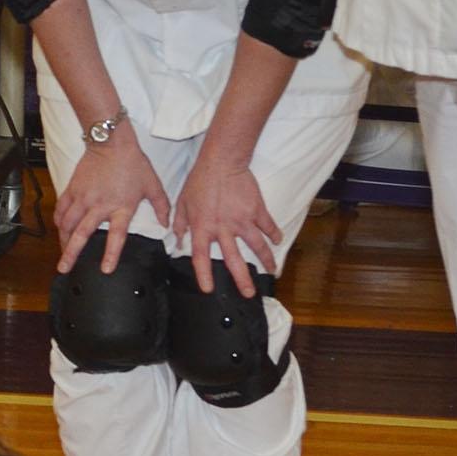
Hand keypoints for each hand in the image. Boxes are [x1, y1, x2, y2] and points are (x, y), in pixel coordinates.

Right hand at [53, 130, 171, 273]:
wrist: (111, 142)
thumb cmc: (133, 162)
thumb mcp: (153, 185)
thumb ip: (161, 206)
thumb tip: (167, 224)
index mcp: (121, 207)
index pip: (115, 237)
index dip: (110, 254)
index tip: (104, 269)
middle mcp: (99, 206)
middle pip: (82, 234)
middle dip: (71, 253)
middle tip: (64, 268)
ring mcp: (83, 198)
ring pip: (67, 223)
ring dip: (63, 239)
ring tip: (61, 251)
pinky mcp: (73, 188)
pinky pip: (62, 208)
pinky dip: (59, 220)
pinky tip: (59, 227)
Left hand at [167, 156, 280, 295]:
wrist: (221, 162)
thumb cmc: (199, 181)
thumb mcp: (182, 203)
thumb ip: (180, 224)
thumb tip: (178, 241)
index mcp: (202, 227)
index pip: (201, 256)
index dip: (204, 274)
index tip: (208, 289)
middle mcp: (223, 228)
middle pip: (233, 259)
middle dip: (242, 279)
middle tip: (248, 294)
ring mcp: (242, 220)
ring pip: (257, 245)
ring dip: (266, 260)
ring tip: (271, 271)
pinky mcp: (256, 210)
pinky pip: (268, 225)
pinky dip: (274, 234)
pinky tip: (278, 241)